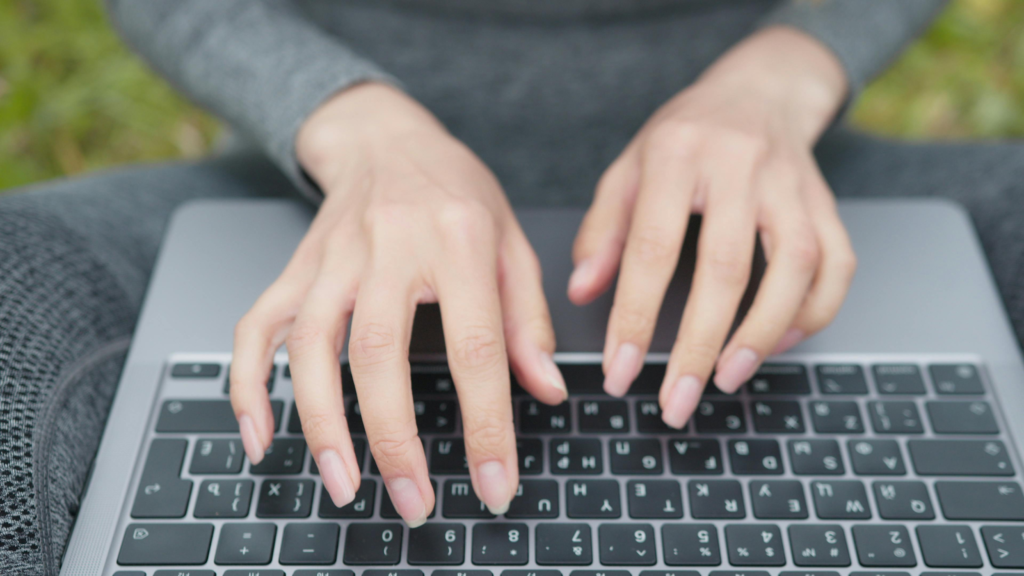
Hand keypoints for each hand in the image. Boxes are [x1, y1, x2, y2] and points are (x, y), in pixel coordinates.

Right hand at [230, 83, 566, 525]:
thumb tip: (546, 389)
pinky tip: (260, 436)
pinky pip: (256, 327)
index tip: (494, 483)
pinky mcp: (294, 269)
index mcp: (458, 240)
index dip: (487, 424)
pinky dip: (250, 385)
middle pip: (379, 351)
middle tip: (414, 501)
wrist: (385, 137)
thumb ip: (528, 318)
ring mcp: (332, 258)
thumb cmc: (455, 189)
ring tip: (344, 484)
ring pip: (310, 345)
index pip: (476, 346)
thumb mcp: (511, 239)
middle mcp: (389, 247)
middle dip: (394, 439)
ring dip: (321, 423)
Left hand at [569, 27, 856, 426]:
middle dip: (698, 346)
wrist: (758, 89)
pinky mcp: (827, 202)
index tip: (619, 371)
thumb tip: (582, 292)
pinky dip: (813, 312)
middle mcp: (740, 166)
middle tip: (675, 401)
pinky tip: (779, 342)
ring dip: (763, 333)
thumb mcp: (627, 168)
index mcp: (676, 154)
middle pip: (726, 268)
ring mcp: (792, 183)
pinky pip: (837, 265)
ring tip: (727, 379)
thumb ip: (603, 230)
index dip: (634, 316)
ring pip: (795, 267)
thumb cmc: (684, 135)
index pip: (652, 248)